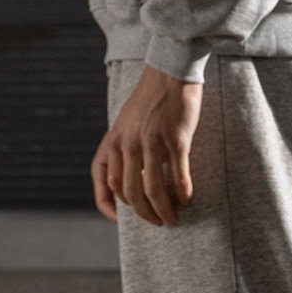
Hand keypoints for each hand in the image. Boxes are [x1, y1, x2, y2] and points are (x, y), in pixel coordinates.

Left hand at [92, 65, 202, 226]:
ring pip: (153, 189)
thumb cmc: (151, 98)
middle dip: (142, 213)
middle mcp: (129, 143)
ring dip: (163, 209)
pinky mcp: (176, 139)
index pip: (104, 180)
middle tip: (155, 221)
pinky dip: (183, 192)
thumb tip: (132, 178)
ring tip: (172, 218)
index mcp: (114, 139)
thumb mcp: (126, 123)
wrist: (170, 71)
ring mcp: (151, 141)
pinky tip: (187, 199)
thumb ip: (124, 147)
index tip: (118, 218)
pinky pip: (178, 175)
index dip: (107, 204)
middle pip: (130, 191)